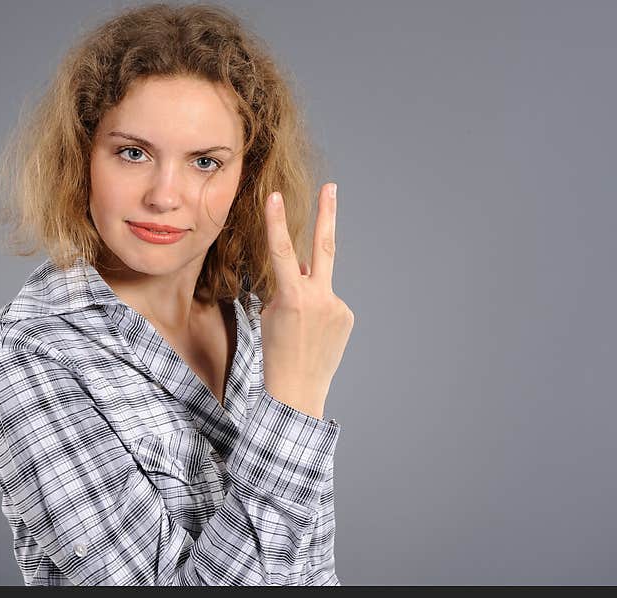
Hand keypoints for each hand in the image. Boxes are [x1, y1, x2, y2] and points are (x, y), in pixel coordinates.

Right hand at [260, 183, 354, 418]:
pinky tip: (313, 334)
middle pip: (325, 247)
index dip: (276, 221)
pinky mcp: (347, 316)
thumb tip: (303, 270)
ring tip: (299, 328)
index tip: (275, 195)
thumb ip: (288, 288)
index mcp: (293, 297)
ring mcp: (338, 307)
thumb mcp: (270, 316)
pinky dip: (318, 312)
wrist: (296, 390)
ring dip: (306, 297)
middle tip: (330, 187)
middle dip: (327, 215)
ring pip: (319, 286)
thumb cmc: (274, 354)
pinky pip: (329, 303)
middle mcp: (320, 298)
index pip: (281, 251)